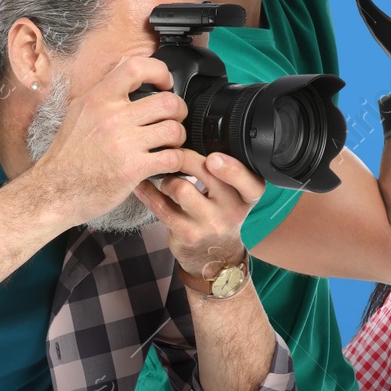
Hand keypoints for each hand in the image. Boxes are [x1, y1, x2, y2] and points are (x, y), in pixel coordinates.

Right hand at [25, 56, 192, 229]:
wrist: (53, 191)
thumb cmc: (68, 154)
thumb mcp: (79, 111)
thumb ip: (105, 90)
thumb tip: (127, 64)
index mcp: (98, 99)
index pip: (136, 67)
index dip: (160, 71)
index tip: (165, 83)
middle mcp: (111, 117)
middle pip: (168, 101)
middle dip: (178, 111)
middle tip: (173, 120)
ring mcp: (123, 143)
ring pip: (174, 129)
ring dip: (179, 138)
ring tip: (169, 144)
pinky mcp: (132, 169)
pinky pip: (172, 158)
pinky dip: (177, 161)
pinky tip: (166, 163)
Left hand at [134, 149, 264, 279]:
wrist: (215, 256)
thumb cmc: (221, 214)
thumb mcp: (236, 194)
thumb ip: (224, 170)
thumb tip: (191, 135)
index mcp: (249, 195)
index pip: (248, 180)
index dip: (231, 168)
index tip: (213, 159)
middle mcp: (233, 210)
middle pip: (207, 174)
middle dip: (185, 157)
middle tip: (174, 152)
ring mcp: (209, 224)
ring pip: (181, 188)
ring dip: (168, 179)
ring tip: (167, 180)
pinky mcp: (186, 234)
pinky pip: (161, 206)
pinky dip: (148, 192)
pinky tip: (142, 185)